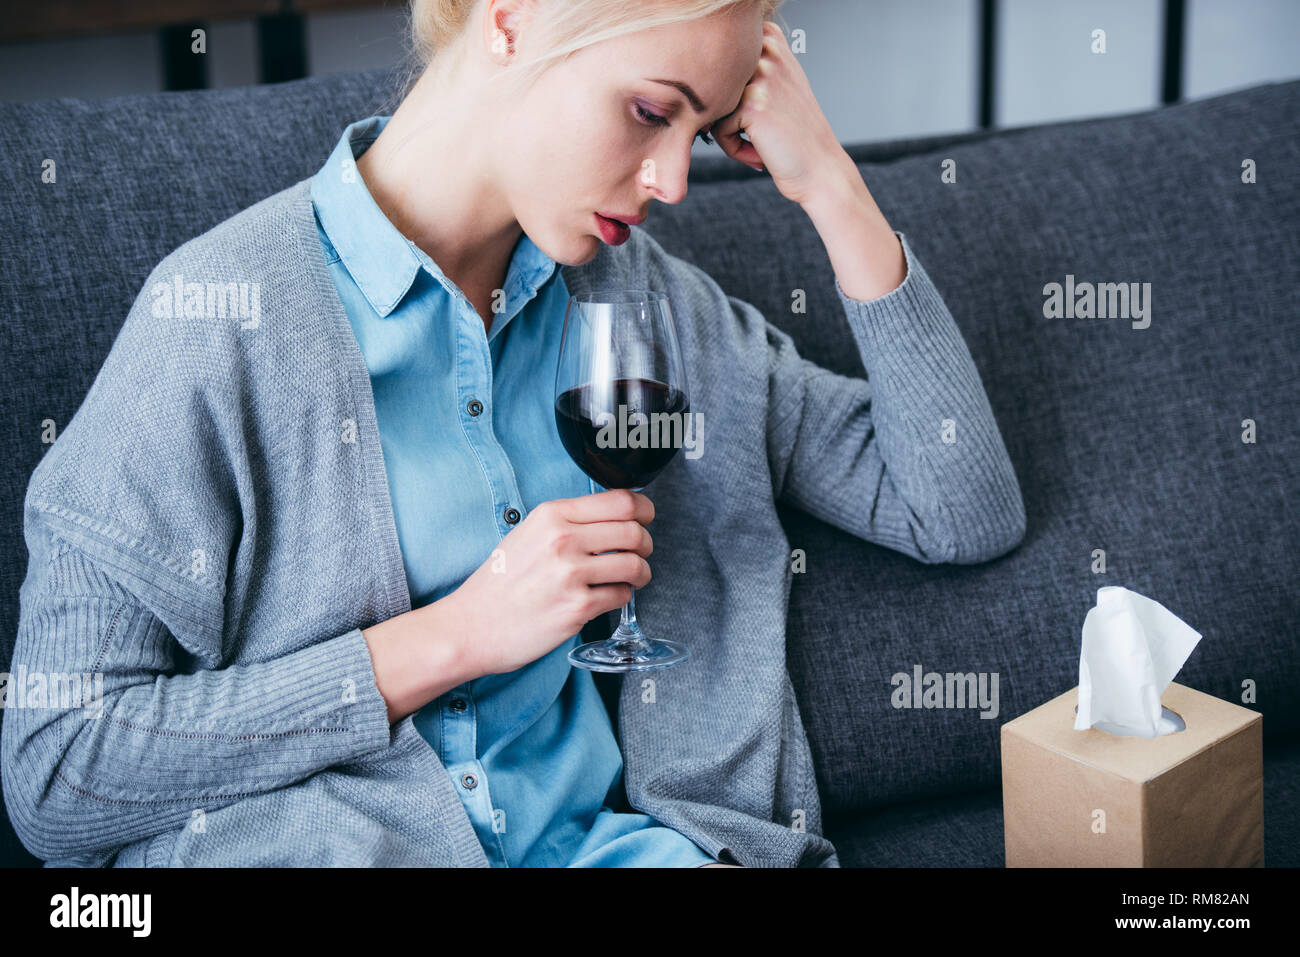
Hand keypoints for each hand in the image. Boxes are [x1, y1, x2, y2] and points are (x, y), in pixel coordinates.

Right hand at [443, 489, 654, 676]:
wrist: (471, 625)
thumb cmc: (498, 583)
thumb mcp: (528, 534)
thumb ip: (567, 522)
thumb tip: (614, 516)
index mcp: (552, 515)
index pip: (620, 500)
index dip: (644, 509)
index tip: (646, 518)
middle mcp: (563, 540)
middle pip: (634, 532)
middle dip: (646, 543)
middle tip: (641, 552)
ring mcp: (571, 575)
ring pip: (636, 565)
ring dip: (641, 573)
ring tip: (631, 578)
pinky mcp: (578, 608)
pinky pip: (622, 596)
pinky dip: (621, 597)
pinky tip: (606, 598)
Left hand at [710, 20, 848, 205]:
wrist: (820, 169)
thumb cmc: (795, 134)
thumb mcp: (778, 84)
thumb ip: (747, 67)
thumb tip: (694, 74)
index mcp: (772, 41)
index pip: (720, 64)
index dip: (730, 94)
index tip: (758, 110)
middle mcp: (768, 53)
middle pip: (713, 87)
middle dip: (727, 115)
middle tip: (758, 131)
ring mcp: (761, 76)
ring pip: (714, 107)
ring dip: (730, 132)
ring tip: (759, 143)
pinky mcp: (752, 104)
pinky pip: (717, 129)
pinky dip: (733, 148)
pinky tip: (760, 154)